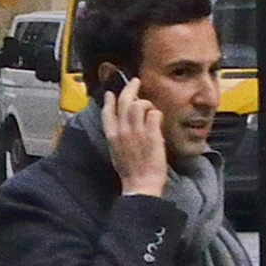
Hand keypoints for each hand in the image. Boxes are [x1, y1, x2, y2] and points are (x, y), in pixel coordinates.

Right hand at [103, 82, 170, 197]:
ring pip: (139, 104)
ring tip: (151, 108)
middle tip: (136, 82)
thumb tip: (121, 126)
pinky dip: (156, 113)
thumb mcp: (116, 152)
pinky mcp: (152, 134)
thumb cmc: (130, 172)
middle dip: (130, 88)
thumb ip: (118, 136)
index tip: (111, 93)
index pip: (107, 111)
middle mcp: (122, 130)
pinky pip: (154, 114)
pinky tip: (158, 118)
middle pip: (124, 102)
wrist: (140, 184)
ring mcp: (137, 131)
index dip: (109, 99)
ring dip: (147, 103)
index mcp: (112, 135)